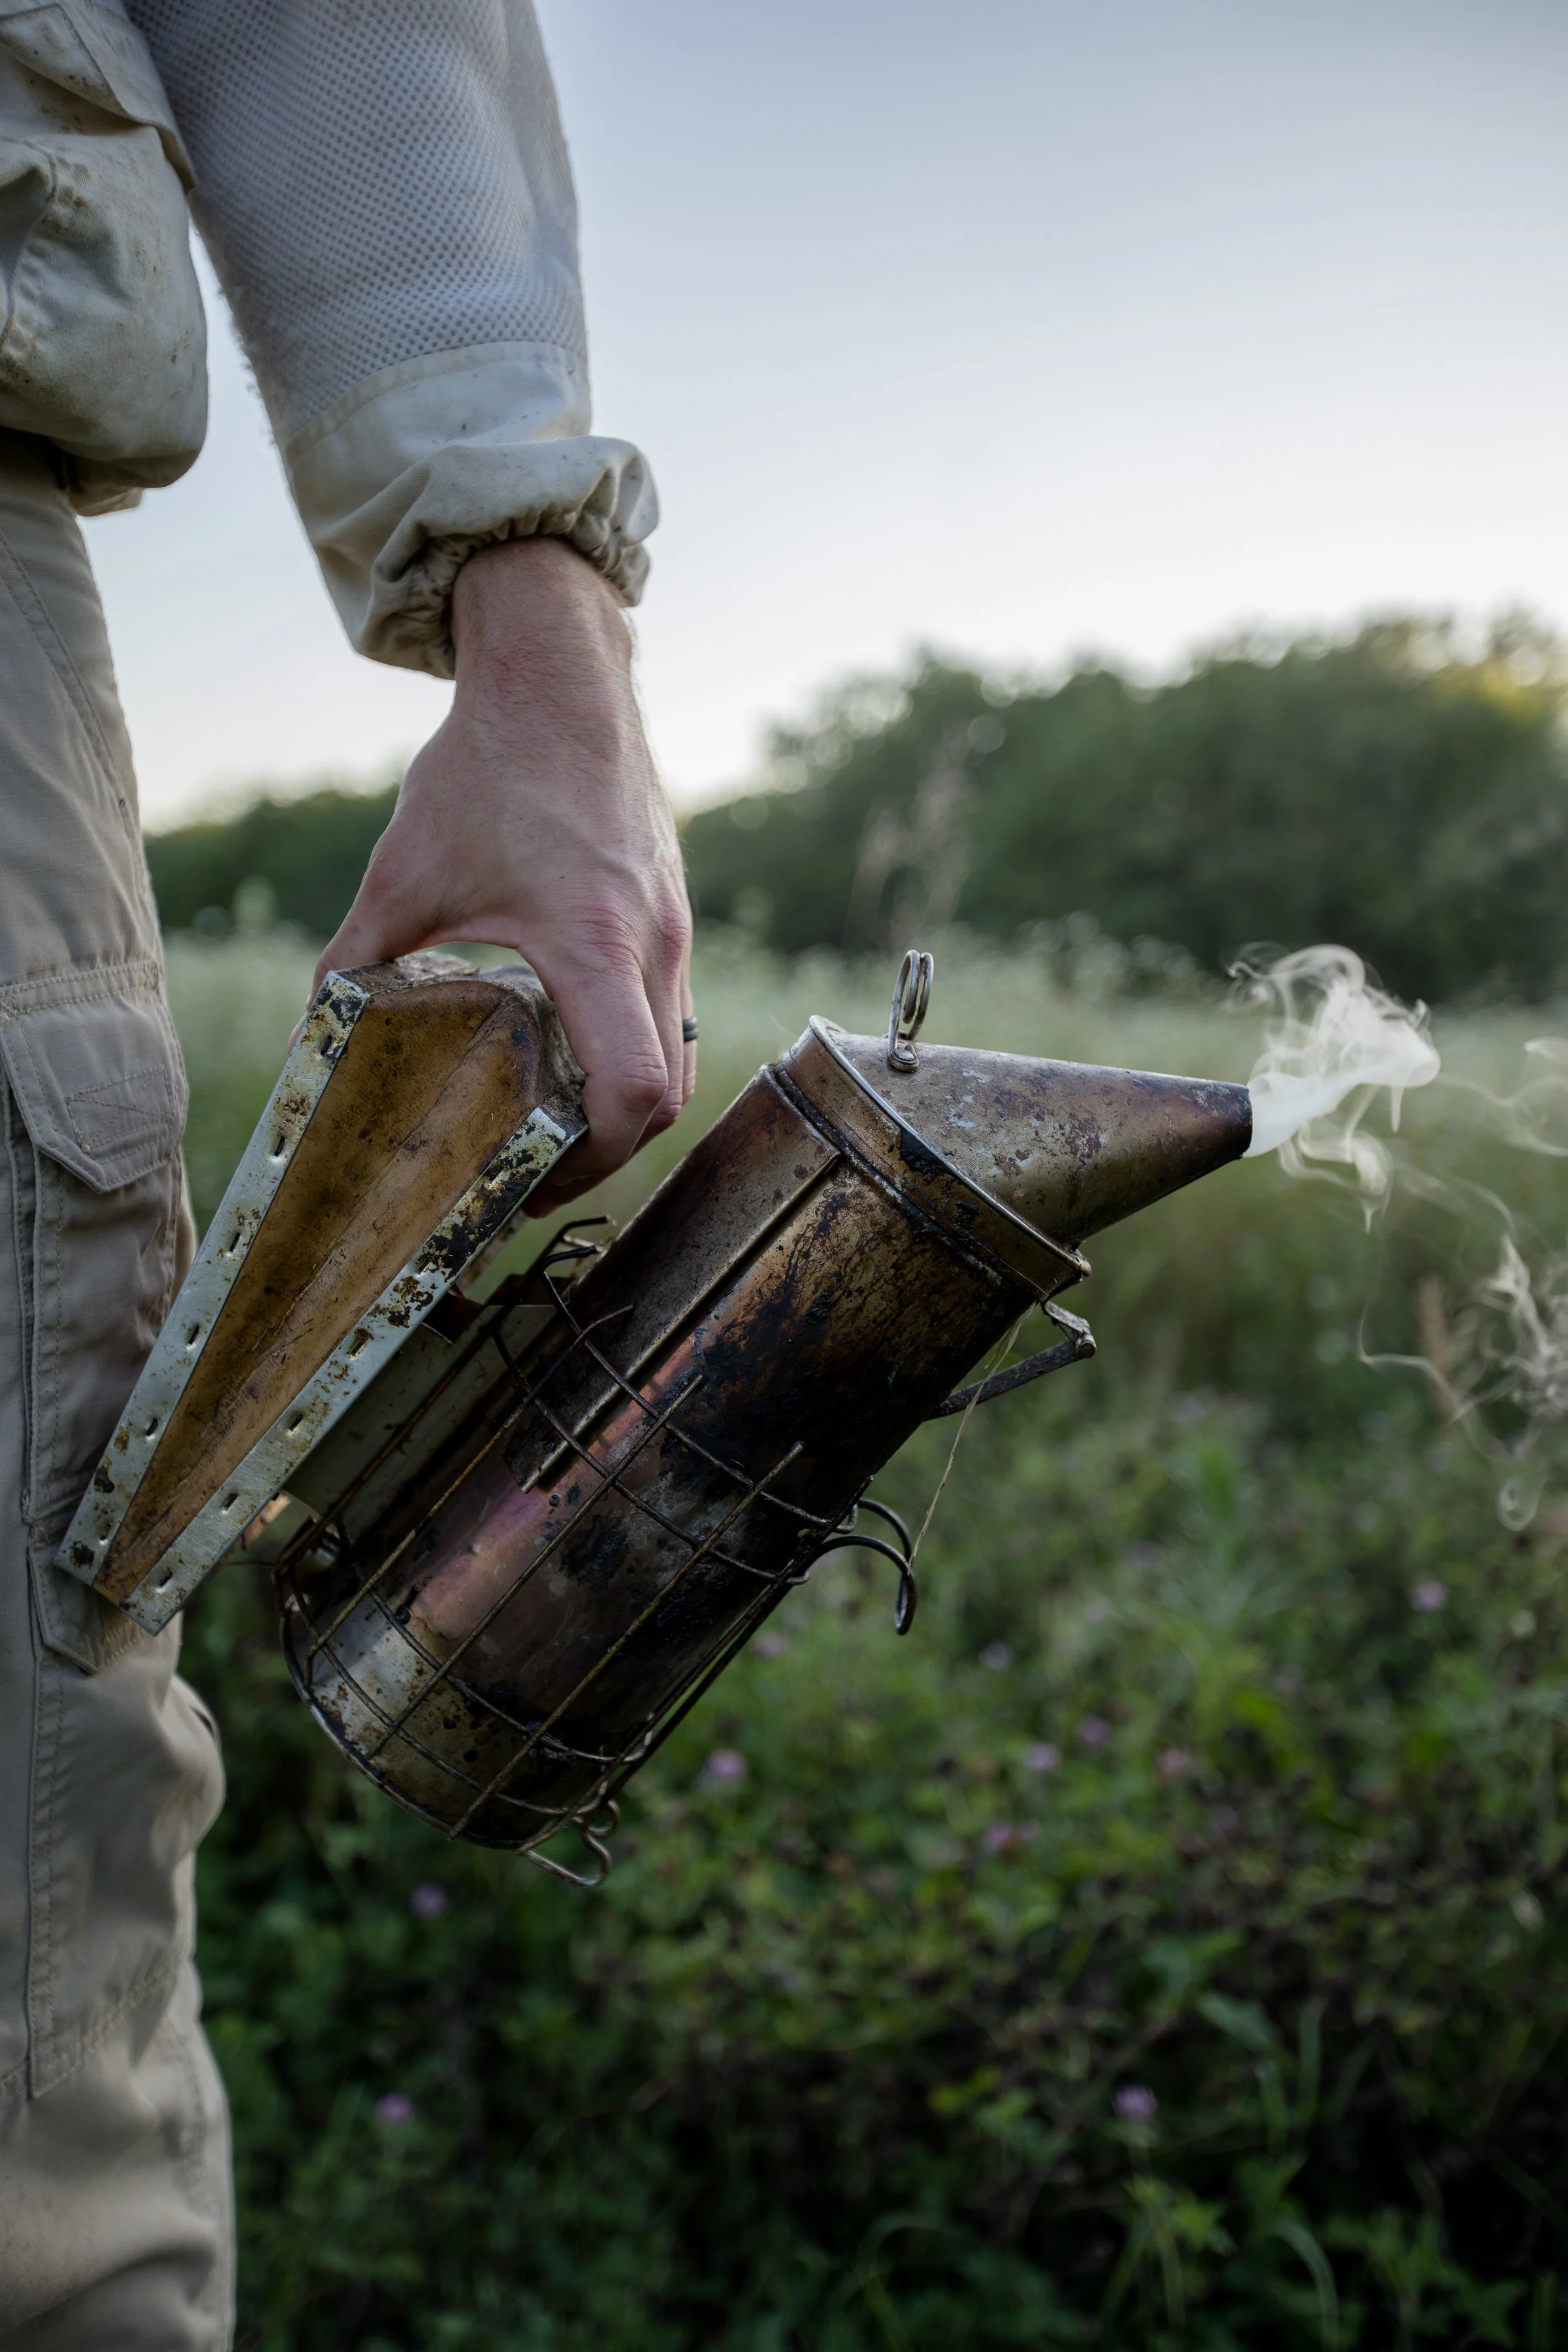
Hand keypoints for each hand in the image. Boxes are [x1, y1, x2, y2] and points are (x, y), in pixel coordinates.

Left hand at [313, 536, 693, 1212]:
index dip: (596, 1159)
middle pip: (671, 1096)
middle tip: (537, 1171)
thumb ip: (355, 959)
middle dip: (610, 1152)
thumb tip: (311, 1032)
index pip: (638, 1090)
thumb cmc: (488, 767)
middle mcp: (655, 942)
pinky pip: (673, 1010)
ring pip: (683, 1055)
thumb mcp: (404, 870)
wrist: (558, 678)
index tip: (534, 1177)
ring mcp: (677, 927)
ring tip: (556, 1124)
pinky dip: (633, 1048)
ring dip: (627, 1103)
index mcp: (596, 941)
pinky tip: (570, 1047)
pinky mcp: (674, 911)